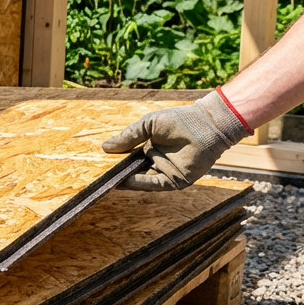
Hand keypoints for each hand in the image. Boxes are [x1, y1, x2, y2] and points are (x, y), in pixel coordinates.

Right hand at [102, 90, 250, 190]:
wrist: (205, 126)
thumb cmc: (178, 120)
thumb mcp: (147, 125)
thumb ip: (128, 137)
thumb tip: (105, 148)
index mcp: (150, 147)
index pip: (129, 158)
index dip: (116, 161)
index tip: (99, 163)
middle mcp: (157, 161)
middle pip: (133, 170)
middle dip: (117, 173)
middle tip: (98, 175)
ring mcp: (166, 172)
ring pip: (141, 179)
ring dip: (125, 181)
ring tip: (107, 180)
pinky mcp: (176, 180)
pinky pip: (154, 184)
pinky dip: (139, 184)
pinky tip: (124, 181)